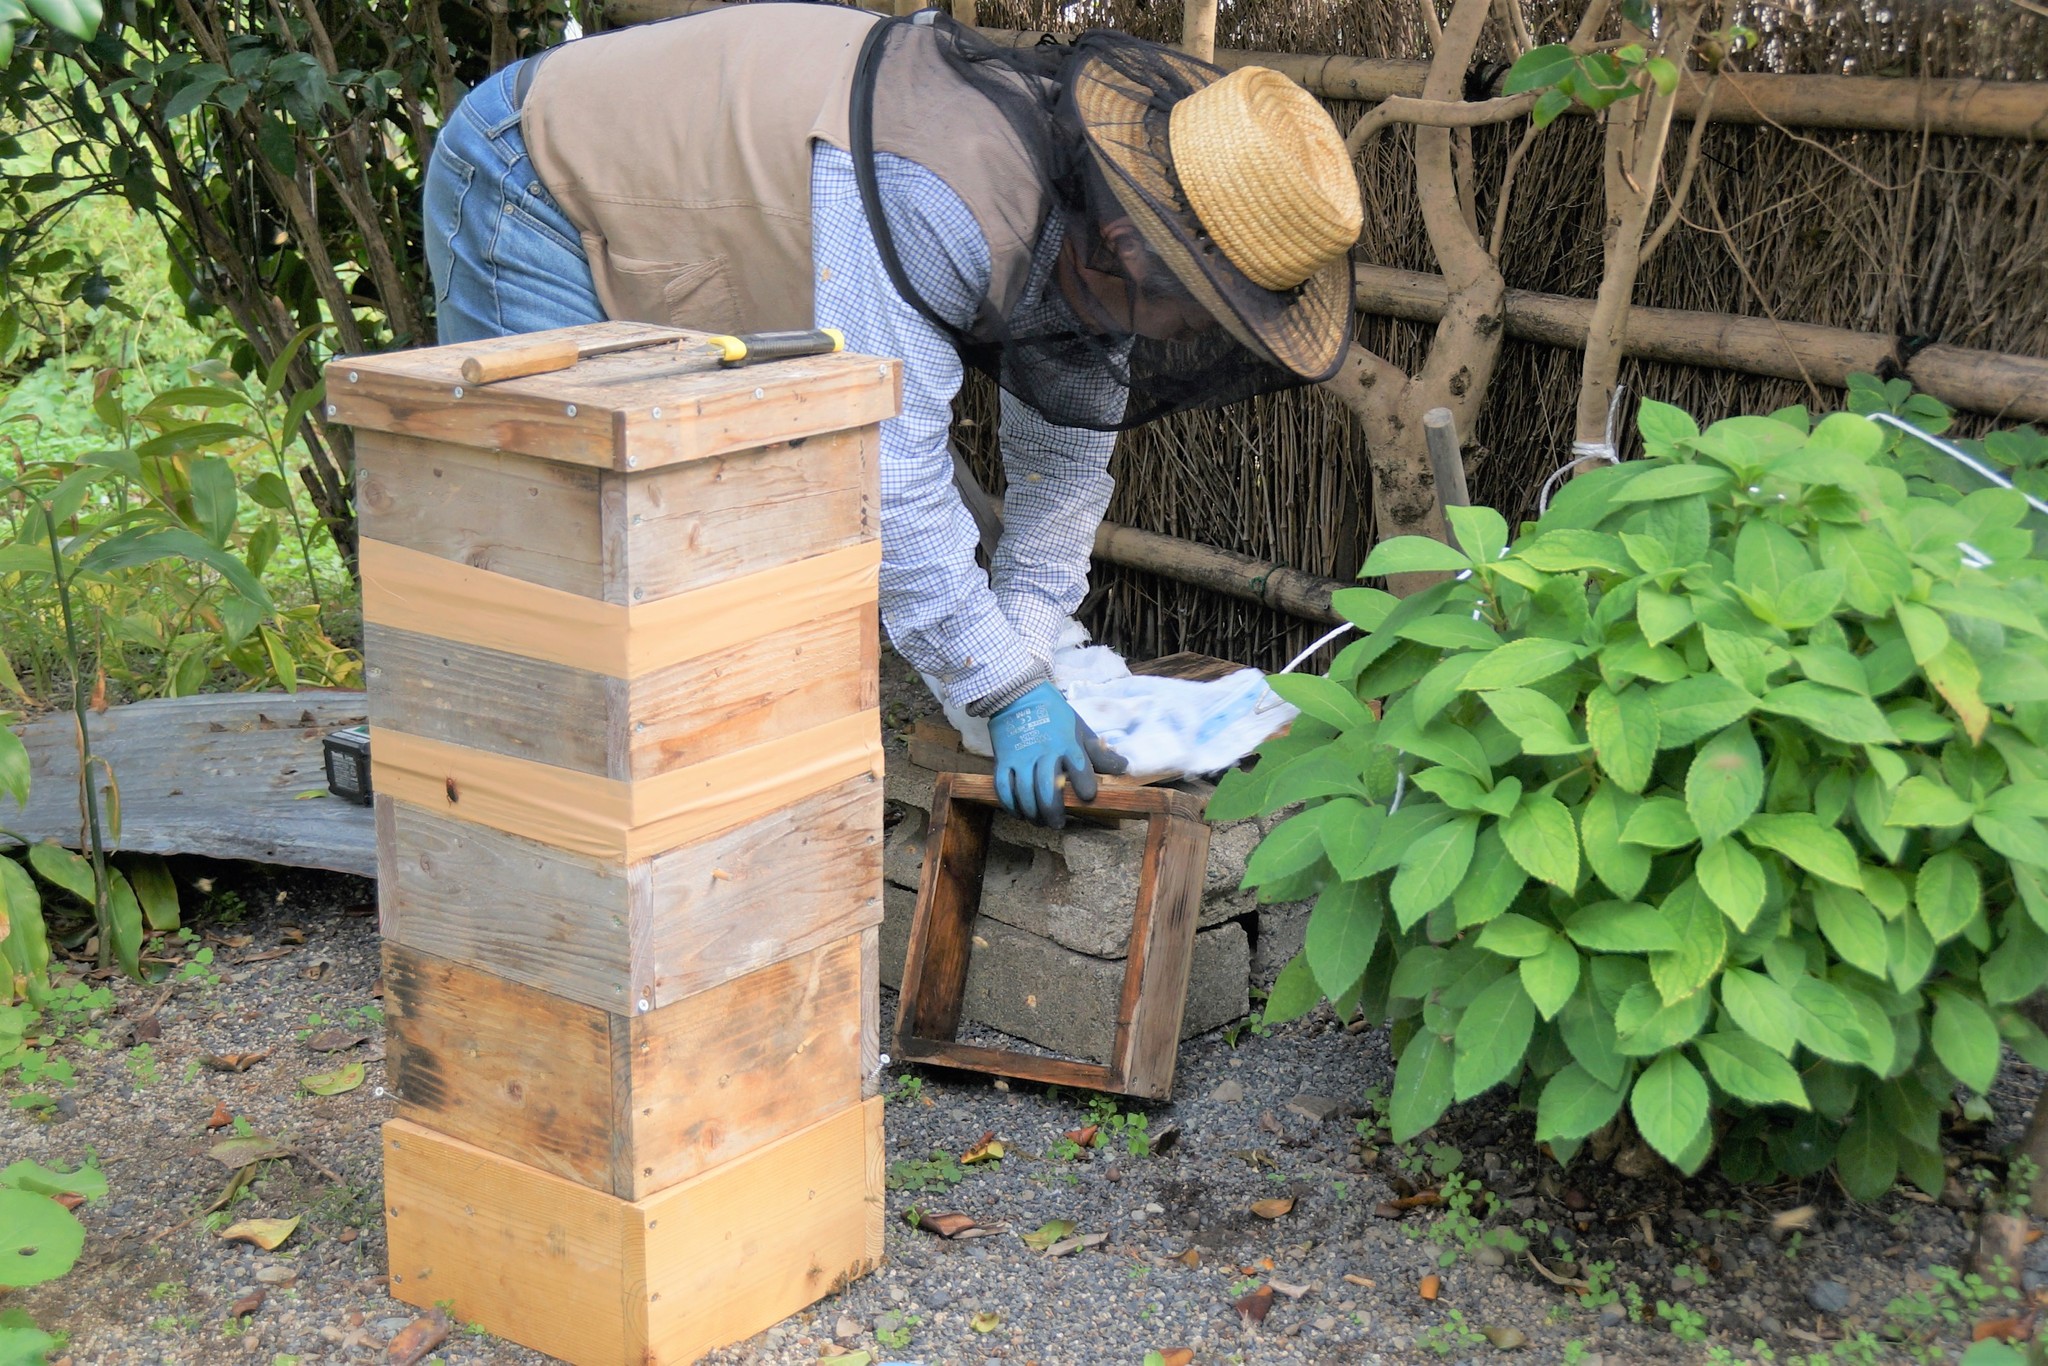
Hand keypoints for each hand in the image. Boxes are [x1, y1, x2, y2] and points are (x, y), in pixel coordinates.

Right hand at [987, 682, 1126, 828]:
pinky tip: (1019, 812)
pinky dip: (1010, 804)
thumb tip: (1123, 768)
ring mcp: (1021, 757)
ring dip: (1032, 812)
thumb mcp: (1080, 729)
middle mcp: (1044, 752)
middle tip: (1058, 823)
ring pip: (1024, 792)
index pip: (1079, 767)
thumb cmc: (1055, 715)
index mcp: (1067, 744)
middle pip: (1047, 788)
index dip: (1084, 784)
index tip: (1087, 797)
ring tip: (1040, 821)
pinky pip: (1003, 787)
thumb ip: (1098, 753)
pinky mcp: (1003, 760)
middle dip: (1053, 810)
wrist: (1018, 695)